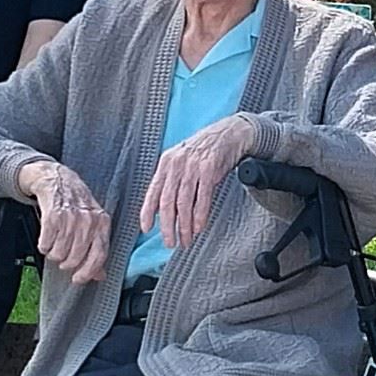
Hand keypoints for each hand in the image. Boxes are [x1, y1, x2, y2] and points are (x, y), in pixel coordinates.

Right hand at [22, 159, 111, 283]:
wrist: (58, 179)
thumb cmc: (77, 204)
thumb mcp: (93, 223)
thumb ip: (97, 249)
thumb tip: (99, 275)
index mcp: (102, 224)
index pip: (99, 255)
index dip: (87, 272)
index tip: (78, 279)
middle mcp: (88, 221)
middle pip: (76, 257)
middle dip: (66, 262)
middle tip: (62, 256)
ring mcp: (71, 218)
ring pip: (59, 253)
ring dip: (53, 253)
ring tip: (54, 245)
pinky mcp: (52, 216)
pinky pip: (46, 243)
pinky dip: (43, 245)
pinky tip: (46, 239)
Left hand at [137, 114, 256, 256]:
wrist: (230, 132)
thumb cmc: (207, 150)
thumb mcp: (184, 162)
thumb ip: (173, 182)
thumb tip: (163, 209)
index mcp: (166, 163)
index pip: (153, 191)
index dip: (148, 212)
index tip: (146, 229)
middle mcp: (176, 164)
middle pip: (167, 201)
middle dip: (167, 226)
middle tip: (170, 242)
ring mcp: (192, 166)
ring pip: (183, 202)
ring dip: (184, 225)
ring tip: (186, 239)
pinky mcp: (209, 168)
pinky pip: (202, 197)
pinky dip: (200, 215)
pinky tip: (199, 227)